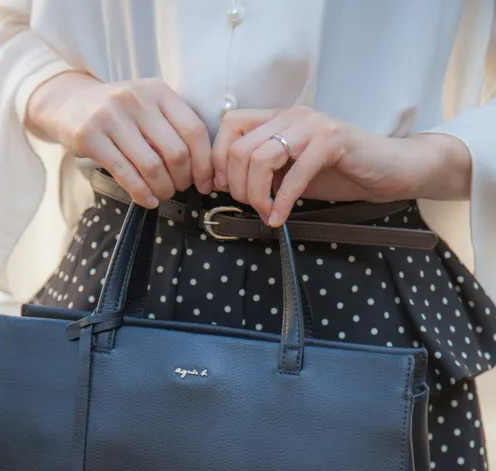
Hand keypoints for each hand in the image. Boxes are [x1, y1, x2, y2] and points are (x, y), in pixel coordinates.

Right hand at [26, 72, 213, 207]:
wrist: (66, 102)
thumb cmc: (116, 113)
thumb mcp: (146, 107)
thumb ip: (171, 128)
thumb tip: (201, 170)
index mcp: (158, 91)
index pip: (194, 130)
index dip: (204, 164)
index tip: (206, 183)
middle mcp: (136, 99)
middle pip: (176, 152)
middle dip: (182, 180)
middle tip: (178, 189)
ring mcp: (111, 116)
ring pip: (152, 166)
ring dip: (162, 189)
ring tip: (161, 194)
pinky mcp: (90, 136)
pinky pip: (125, 173)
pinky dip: (140, 193)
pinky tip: (146, 200)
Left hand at [211, 106, 471, 226]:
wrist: (389, 171)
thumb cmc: (341, 173)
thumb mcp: (292, 173)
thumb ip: (263, 173)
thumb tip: (225, 185)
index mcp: (280, 118)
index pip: (230, 126)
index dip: (218, 160)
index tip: (221, 189)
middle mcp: (293, 115)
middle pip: (240, 148)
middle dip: (237, 187)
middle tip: (253, 208)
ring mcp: (313, 125)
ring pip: (260, 158)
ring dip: (257, 194)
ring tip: (267, 213)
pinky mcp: (333, 141)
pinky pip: (294, 173)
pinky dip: (281, 201)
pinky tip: (280, 218)